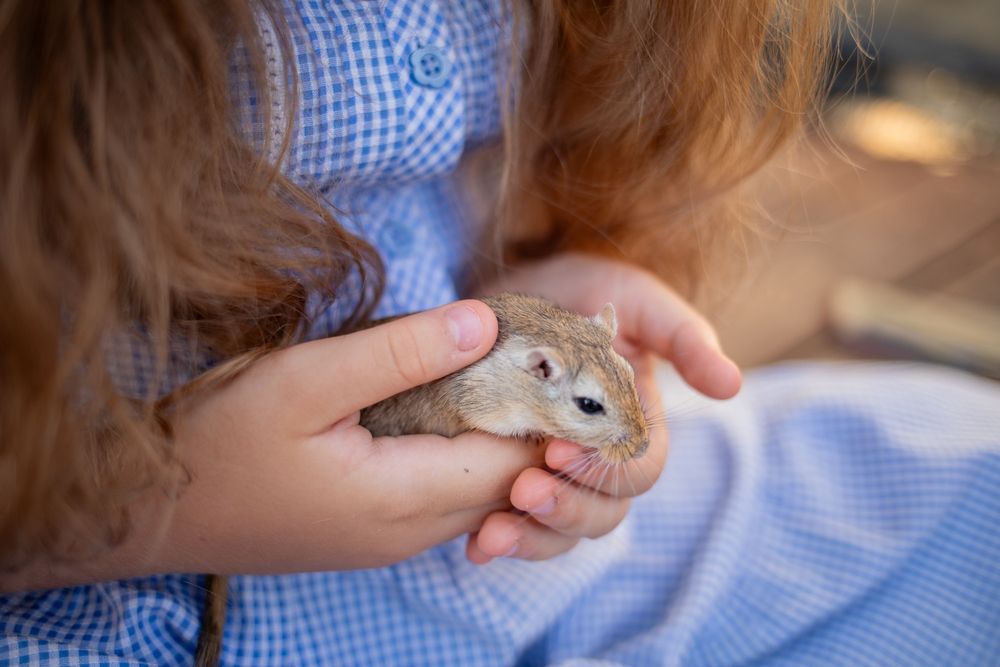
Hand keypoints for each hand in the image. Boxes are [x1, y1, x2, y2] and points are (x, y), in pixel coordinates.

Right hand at [5, 301, 541, 591]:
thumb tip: (487, 324)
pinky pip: (442, 489)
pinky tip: (451, 401)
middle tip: (545, 348)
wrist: (147, 510)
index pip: (518, 461)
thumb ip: (399, 354)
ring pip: (476, 485)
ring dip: (498, 431)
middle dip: (534, 418)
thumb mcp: (303, 382)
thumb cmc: (217, 444)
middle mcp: (410, 531)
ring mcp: (390, 536)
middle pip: (505, 478)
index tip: (566, 350)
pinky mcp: (371, 527)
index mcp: (404, 500)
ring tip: (508, 365)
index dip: (552, 410)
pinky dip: (462, 446)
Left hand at [466, 253, 740, 563]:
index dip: (604, 469)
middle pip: (603, 514)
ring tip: (490, 534)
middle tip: (523, 490)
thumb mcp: (637, 301)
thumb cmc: (585, 290)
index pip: (638, 469)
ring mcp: (556, 475)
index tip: (558, 448)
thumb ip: (683, 338)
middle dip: (565, 509)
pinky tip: (473, 549)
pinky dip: (497, 541)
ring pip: (561, 532)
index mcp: (636, 426)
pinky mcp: (510, 479)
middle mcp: (600, 460)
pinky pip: (514, 526)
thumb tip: (730, 386)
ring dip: (530, 537)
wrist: (516, 288)